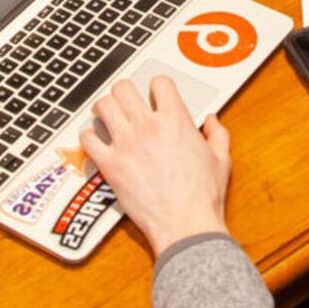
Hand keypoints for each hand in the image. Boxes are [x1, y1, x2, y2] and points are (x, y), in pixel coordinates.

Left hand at [80, 77, 232, 257]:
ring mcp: (127, 144)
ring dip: (103, 109)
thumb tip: (212, 120)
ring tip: (105, 115)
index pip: (159, 83)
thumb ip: (217, 134)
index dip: (156, 86)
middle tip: (124, 101)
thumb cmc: (202, 197)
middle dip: (123, 92)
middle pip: (124, 88)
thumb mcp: (221, 160)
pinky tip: (94, 141)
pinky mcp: (111, 165)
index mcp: (176, 121)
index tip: (154, 94)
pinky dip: (88, 137)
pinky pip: (88, 139)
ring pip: (103, 106)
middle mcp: (148, 127)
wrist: (185, 224)